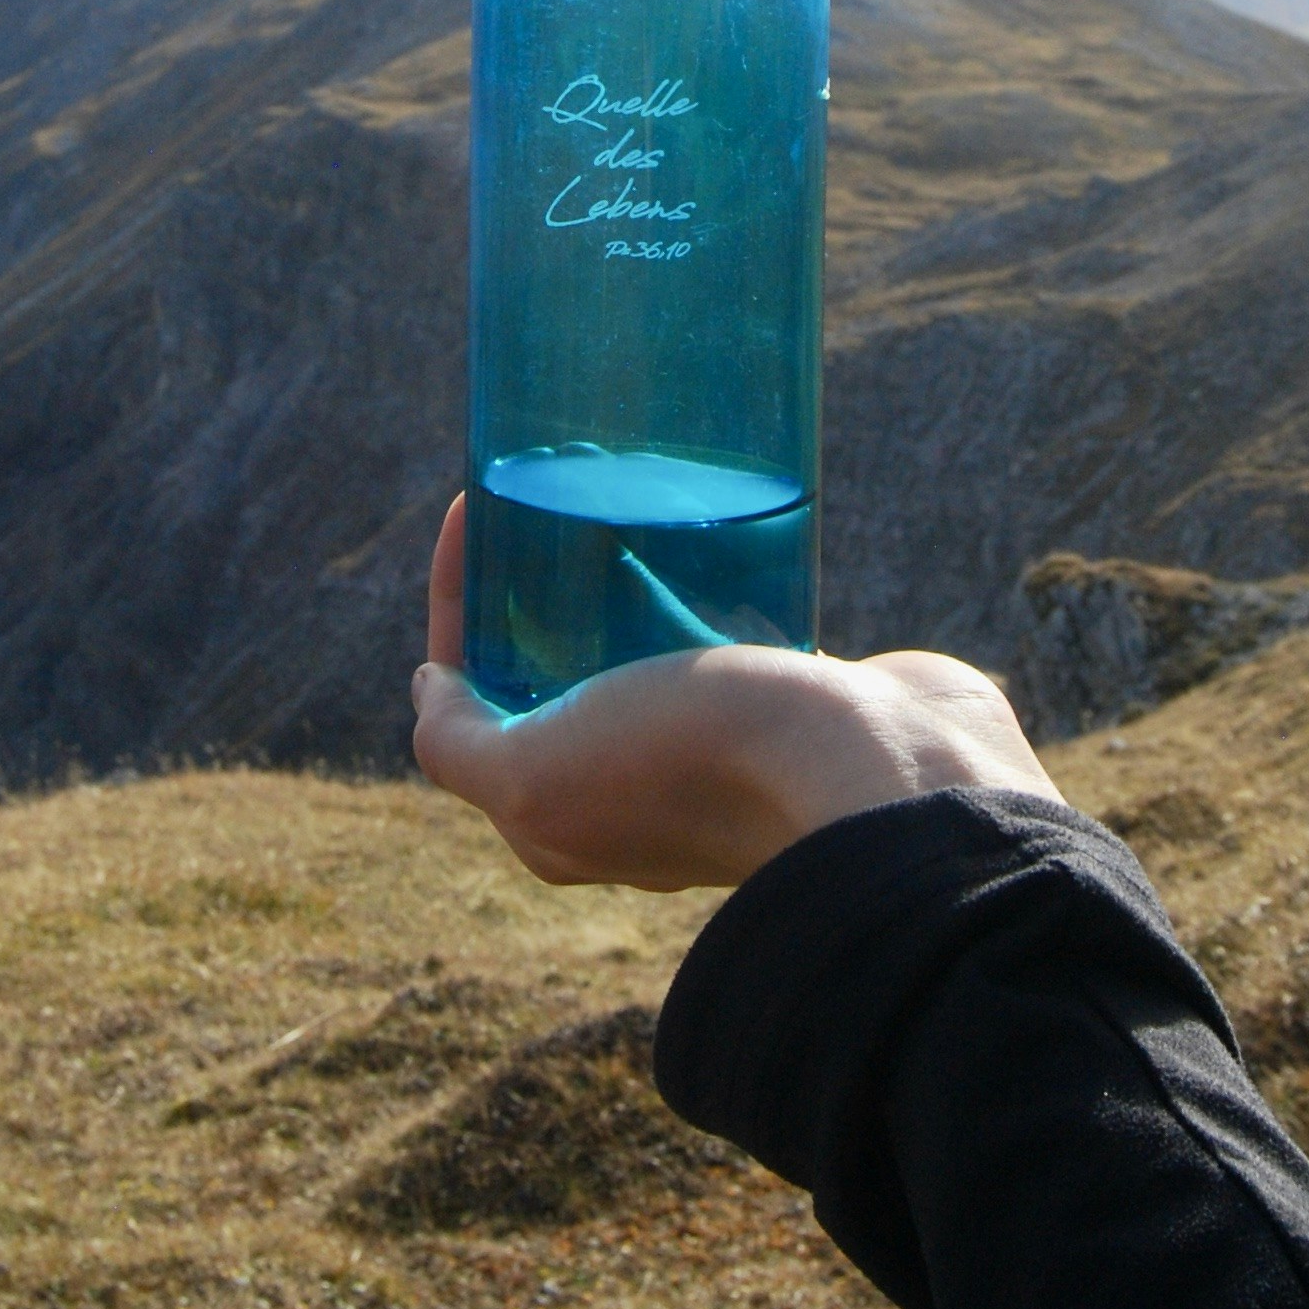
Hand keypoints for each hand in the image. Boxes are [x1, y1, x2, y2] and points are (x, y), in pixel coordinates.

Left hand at [410, 493, 1061, 888]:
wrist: (875, 775)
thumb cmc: (698, 763)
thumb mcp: (540, 772)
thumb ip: (463, 746)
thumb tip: (433, 691)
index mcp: (562, 811)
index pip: (473, 697)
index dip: (458, 602)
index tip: (474, 510)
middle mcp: (630, 790)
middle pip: (552, 673)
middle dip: (536, 590)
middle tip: (547, 498)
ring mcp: (712, 753)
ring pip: (638, 653)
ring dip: (620, 583)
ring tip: (625, 497)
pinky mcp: (784, 713)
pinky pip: (722, 641)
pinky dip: (700, 589)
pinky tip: (704, 535)